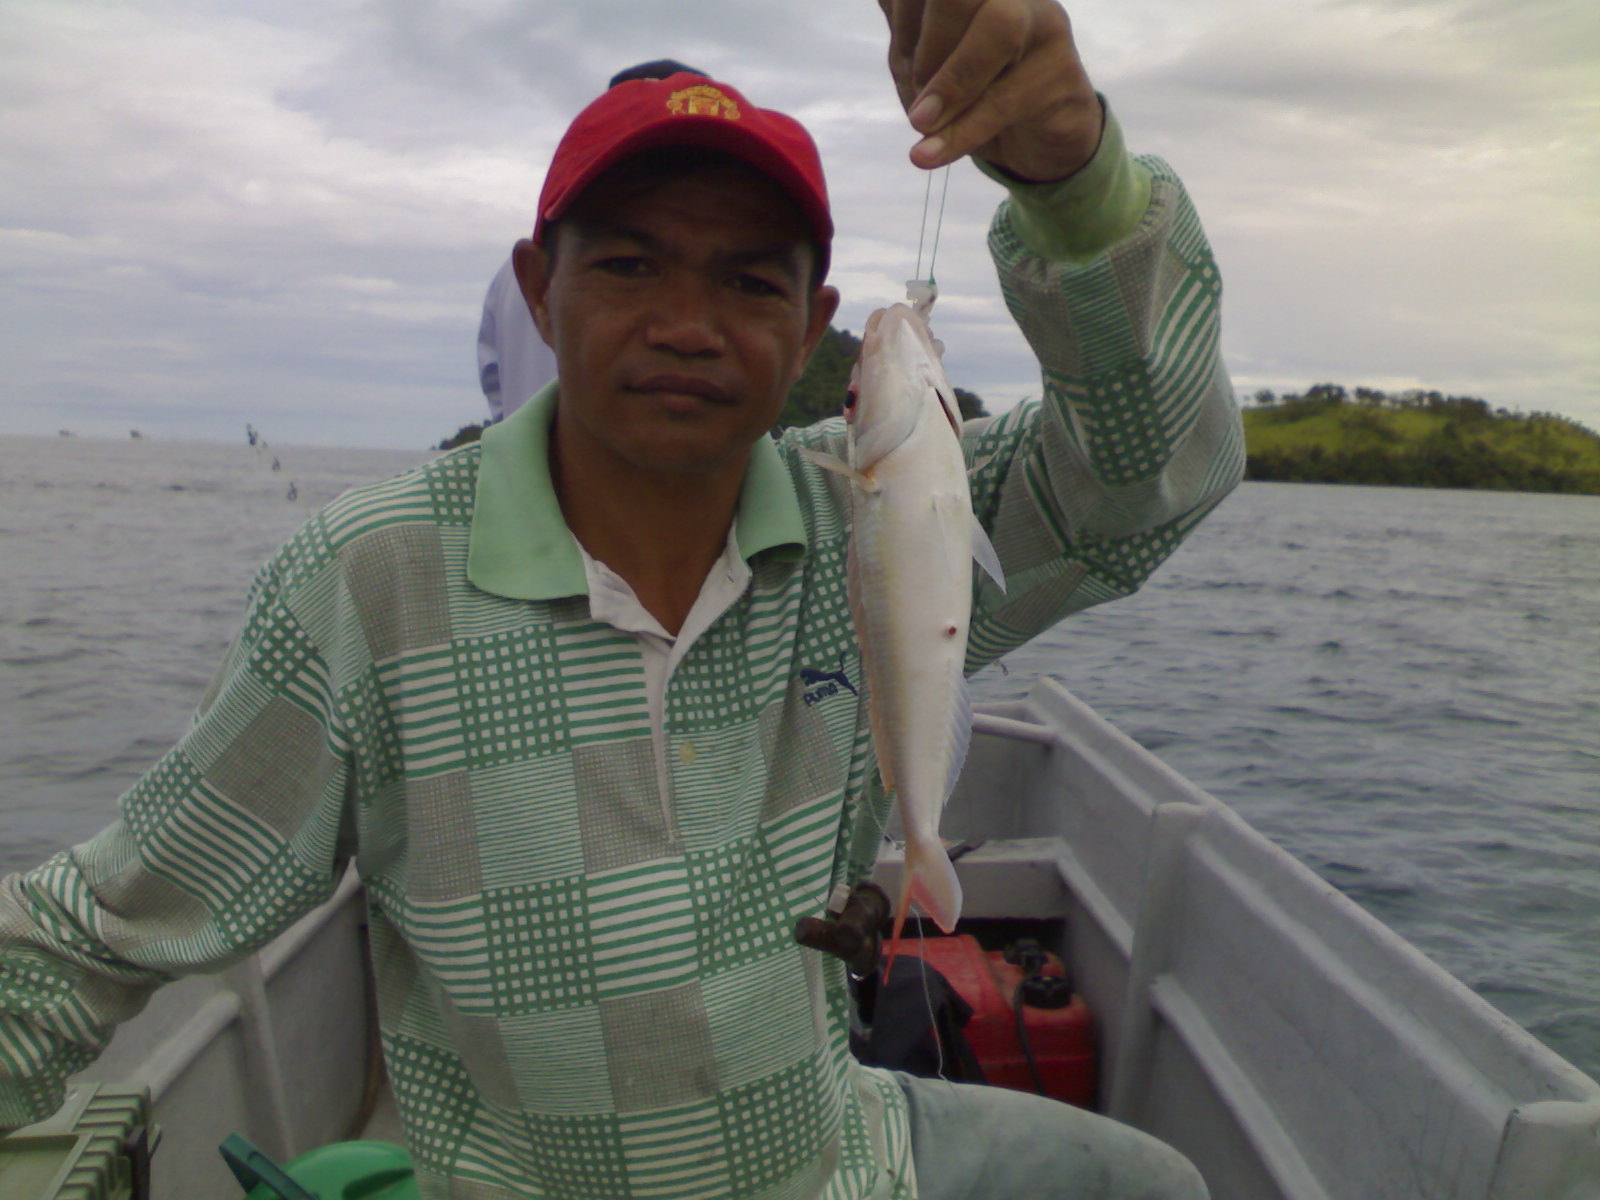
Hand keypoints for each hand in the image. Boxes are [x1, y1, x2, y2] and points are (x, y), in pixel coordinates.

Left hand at [876, 0, 1102, 182]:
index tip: (901, 59)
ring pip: (997, 28)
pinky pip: (1004, 98)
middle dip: (928, 47)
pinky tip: (930, 154)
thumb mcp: (928, 70)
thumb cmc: (977, 96)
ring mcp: (1044, 23)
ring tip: (921, 124)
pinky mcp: (1063, 71)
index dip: (903, 18)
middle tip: (918, 92)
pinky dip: (960, 133)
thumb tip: (886, 4)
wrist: (1040, 141)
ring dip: (948, 85)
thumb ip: (907, 39)